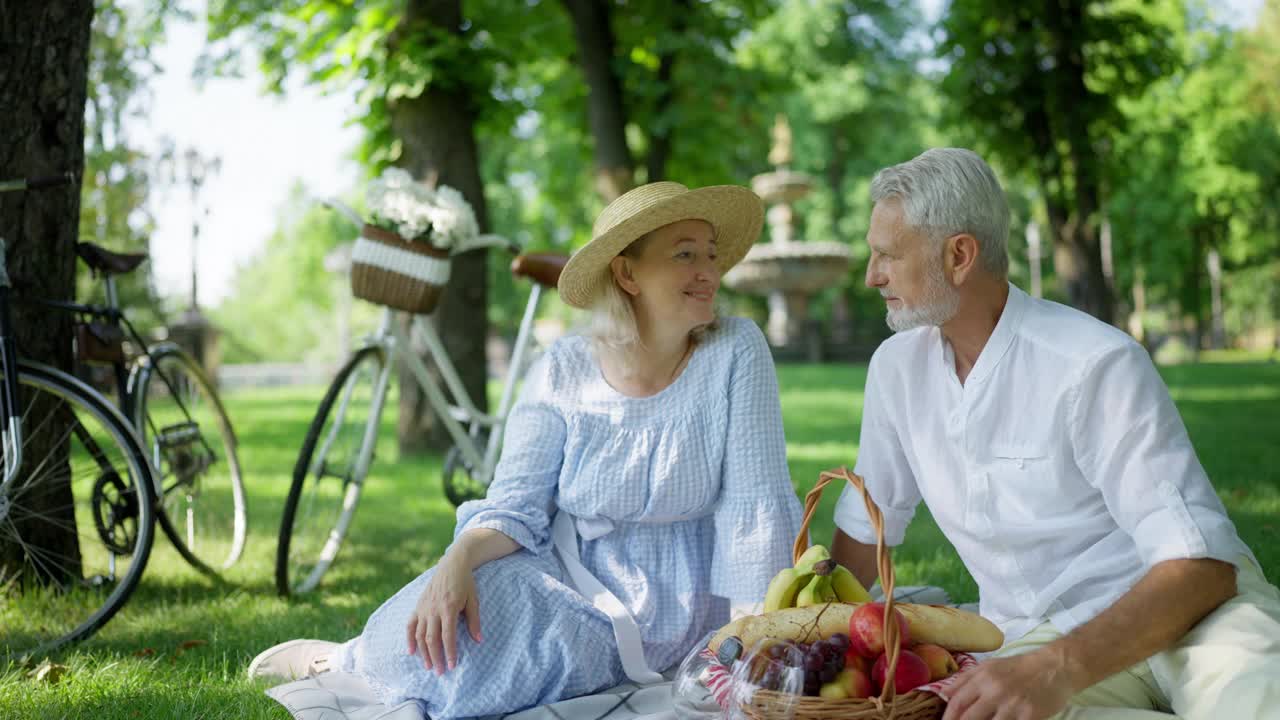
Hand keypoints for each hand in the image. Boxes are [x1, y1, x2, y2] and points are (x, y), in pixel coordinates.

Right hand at [405, 552, 481, 674]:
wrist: (452, 564)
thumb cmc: (465, 583)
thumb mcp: (473, 600)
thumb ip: (474, 621)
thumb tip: (479, 640)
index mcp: (448, 608)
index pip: (448, 636)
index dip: (449, 652)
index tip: (452, 666)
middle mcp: (433, 609)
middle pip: (432, 639)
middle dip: (436, 657)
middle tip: (440, 672)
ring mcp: (423, 608)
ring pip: (420, 634)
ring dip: (423, 652)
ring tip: (428, 666)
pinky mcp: (418, 606)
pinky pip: (410, 625)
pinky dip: (409, 638)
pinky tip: (411, 651)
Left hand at [942, 648, 1077, 719]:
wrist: (1054, 667)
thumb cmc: (1019, 668)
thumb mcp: (989, 666)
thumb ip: (965, 679)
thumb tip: (944, 693)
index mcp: (983, 678)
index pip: (958, 702)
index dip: (948, 717)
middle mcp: (996, 691)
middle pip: (969, 718)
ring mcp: (1013, 705)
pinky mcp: (1029, 716)